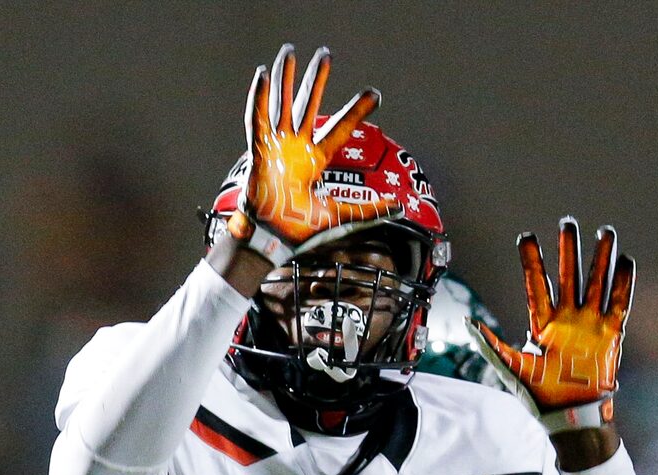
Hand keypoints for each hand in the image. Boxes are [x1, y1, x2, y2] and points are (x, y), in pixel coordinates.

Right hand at [225, 45, 388, 267]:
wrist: (273, 240)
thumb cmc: (300, 230)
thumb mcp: (342, 215)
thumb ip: (370, 209)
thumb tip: (399, 205)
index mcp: (314, 159)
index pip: (339, 128)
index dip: (356, 111)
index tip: (374, 94)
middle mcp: (295, 148)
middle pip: (307, 105)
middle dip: (316, 80)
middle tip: (326, 55)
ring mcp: (276, 147)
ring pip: (282, 104)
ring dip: (285, 78)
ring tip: (290, 51)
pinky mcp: (259, 151)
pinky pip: (258, 119)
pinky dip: (259, 98)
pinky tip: (264, 75)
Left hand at [474, 219, 635, 433]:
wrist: (569, 416)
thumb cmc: (540, 396)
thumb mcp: (511, 367)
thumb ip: (491, 344)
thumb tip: (467, 322)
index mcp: (542, 324)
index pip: (536, 285)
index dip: (532, 261)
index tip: (527, 237)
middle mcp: (567, 319)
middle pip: (568, 275)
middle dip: (568, 250)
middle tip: (568, 223)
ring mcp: (589, 324)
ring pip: (595, 282)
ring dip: (600, 258)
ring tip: (604, 233)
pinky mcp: (610, 333)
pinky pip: (619, 302)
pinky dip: (623, 283)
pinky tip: (625, 260)